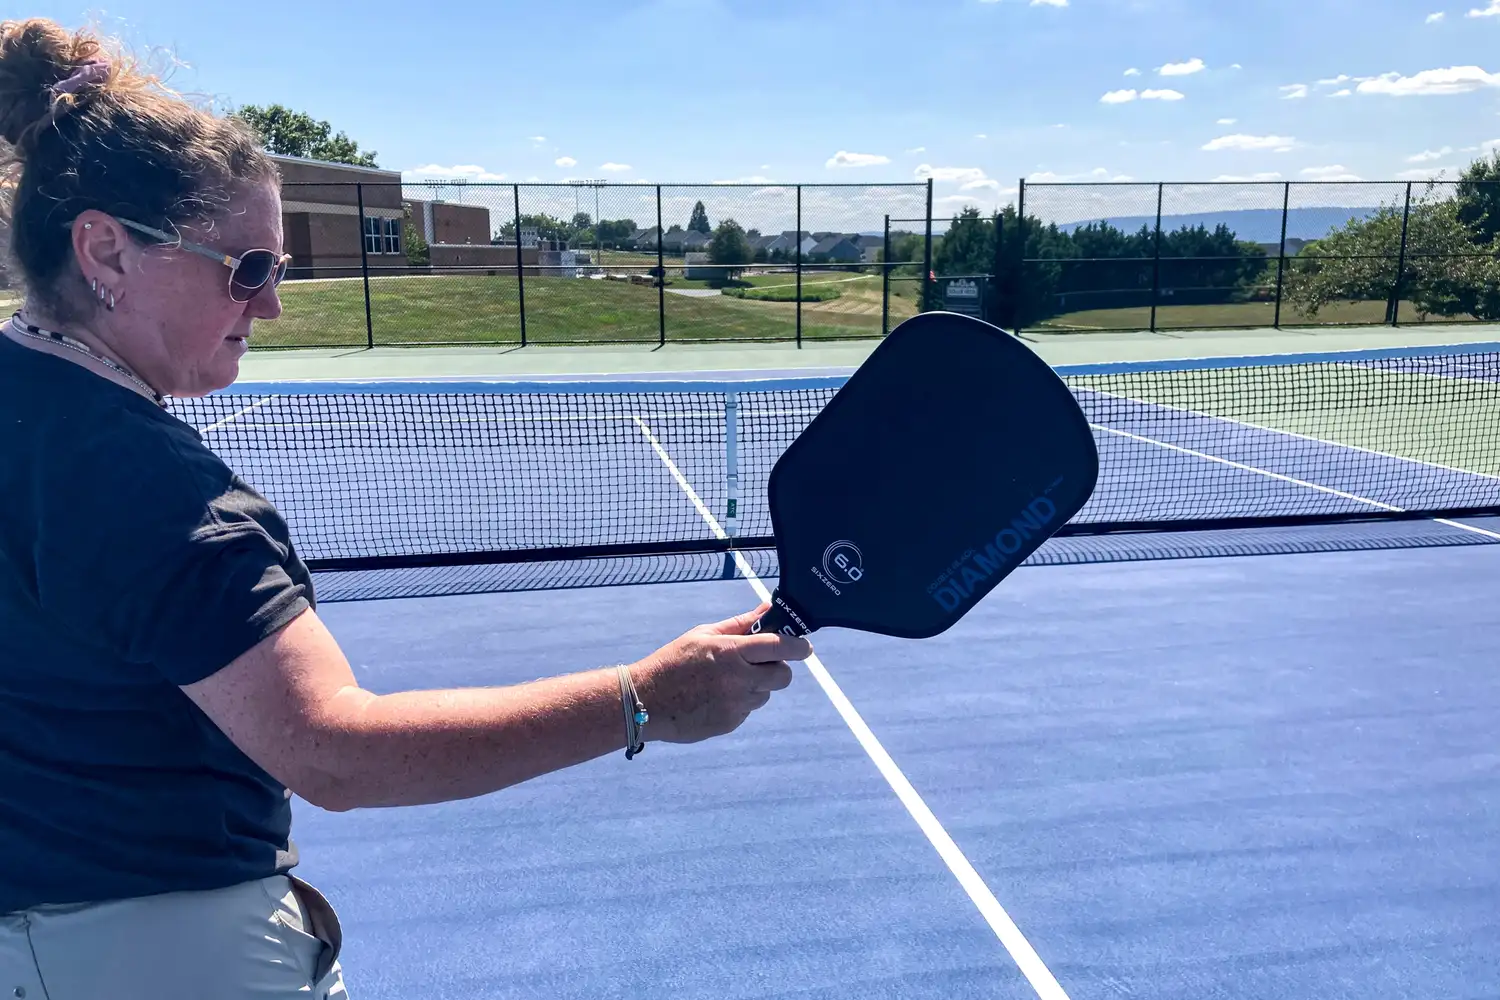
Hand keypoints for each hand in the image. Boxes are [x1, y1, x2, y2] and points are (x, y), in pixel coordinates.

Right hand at [630, 604, 812, 744]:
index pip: (781, 647)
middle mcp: (737, 679)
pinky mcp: (730, 723)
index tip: (804, 647)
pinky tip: (714, 696)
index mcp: (731, 652)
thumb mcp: (704, 634)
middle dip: (778, 668)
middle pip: (782, 676)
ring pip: (765, 694)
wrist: (645, 700)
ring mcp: (735, 705)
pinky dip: (739, 702)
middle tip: (761, 663)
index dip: (798, 647)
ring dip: (755, 686)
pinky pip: (747, 711)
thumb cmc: (673, 661)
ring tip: (726, 680)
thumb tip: (768, 607)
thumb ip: (741, 624)